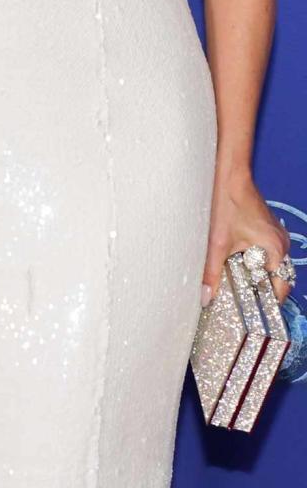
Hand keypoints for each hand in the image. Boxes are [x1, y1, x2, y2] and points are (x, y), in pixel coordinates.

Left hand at [202, 166, 292, 306]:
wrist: (229, 173)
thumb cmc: (227, 202)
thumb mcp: (217, 243)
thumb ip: (211, 272)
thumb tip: (206, 297)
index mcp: (276, 250)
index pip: (280, 288)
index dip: (266, 303)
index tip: (252, 314)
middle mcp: (281, 243)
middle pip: (276, 277)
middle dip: (259, 289)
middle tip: (240, 300)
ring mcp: (275, 234)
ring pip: (269, 264)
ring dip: (254, 273)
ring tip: (235, 282)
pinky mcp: (266, 227)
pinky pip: (265, 251)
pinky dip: (253, 259)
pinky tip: (235, 261)